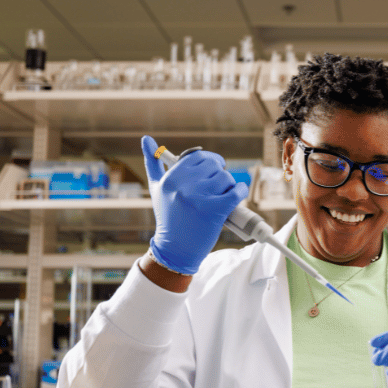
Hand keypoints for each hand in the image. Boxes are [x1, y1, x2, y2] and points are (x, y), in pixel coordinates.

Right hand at [142, 135, 248, 274]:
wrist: (175, 249)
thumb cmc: (168, 217)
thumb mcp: (157, 189)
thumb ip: (153, 162)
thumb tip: (146, 138)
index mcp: (171, 179)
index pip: (197, 156)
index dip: (209, 161)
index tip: (213, 169)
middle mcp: (183, 186)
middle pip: (214, 165)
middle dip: (219, 174)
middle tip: (218, 186)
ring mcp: (199, 198)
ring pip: (226, 178)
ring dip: (229, 185)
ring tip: (223, 196)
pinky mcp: (214, 211)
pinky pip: (236, 192)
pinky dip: (240, 191)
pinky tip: (237, 195)